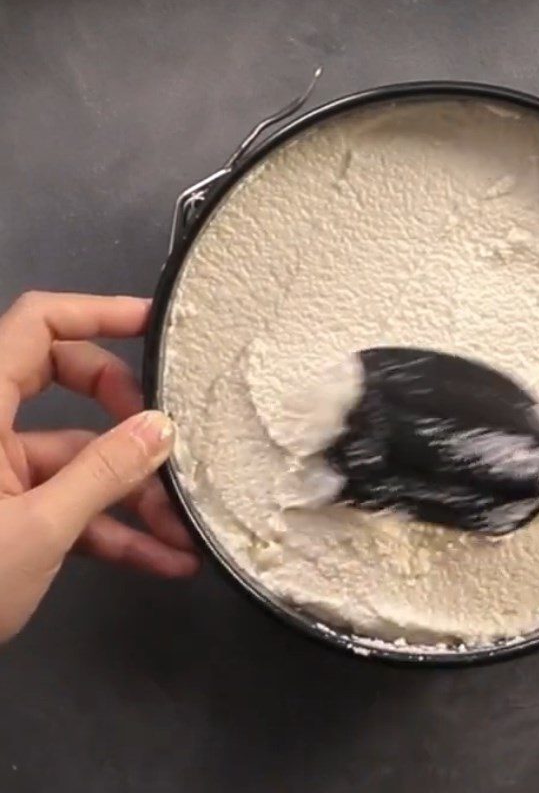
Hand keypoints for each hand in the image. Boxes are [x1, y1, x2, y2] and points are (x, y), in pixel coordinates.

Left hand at [0, 291, 197, 642]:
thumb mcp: (37, 529)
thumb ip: (104, 473)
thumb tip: (162, 428)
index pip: (38, 327)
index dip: (98, 314)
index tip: (156, 327)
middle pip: (69, 385)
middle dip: (129, 420)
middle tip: (172, 446)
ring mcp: (0, 474)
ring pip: (79, 460)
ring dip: (134, 497)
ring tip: (183, 533)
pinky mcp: (10, 513)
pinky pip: (70, 506)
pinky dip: (114, 532)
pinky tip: (163, 560)